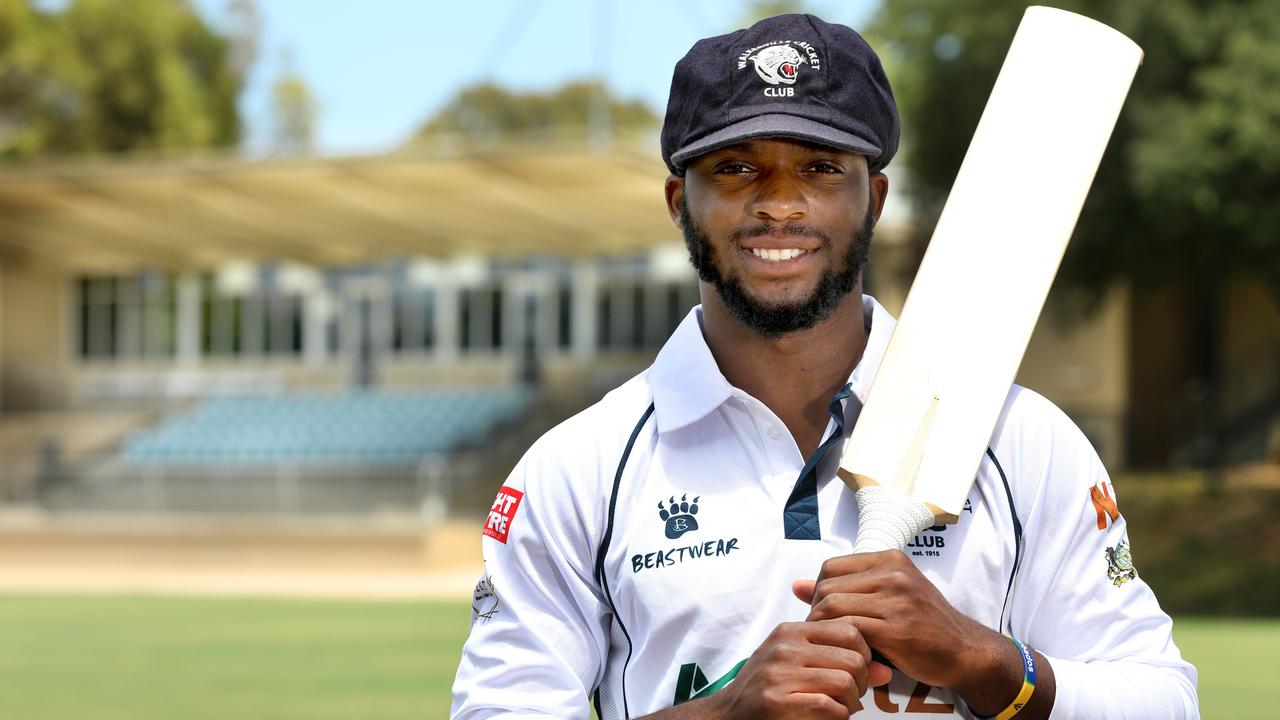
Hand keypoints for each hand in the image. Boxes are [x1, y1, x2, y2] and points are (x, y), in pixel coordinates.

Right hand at [702, 617, 892, 718]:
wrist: (727, 715)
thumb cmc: (768, 689)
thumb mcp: (797, 663)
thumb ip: (837, 659)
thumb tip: (886, 670)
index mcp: (791, 631)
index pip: (849, 629)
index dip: (864, 653)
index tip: (856, 672)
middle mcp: (785, 647)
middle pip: (853, 656)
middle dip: (862, 681)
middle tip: (852, 695)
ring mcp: (779, 674)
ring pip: (845, 681)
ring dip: (853, 701)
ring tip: (842, 707)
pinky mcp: (777, 702)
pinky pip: (830, 706)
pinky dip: (839, 716)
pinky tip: (830, 717)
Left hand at [794, 550, 1016, 697]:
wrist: (965, 650)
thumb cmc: (923, 624)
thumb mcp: (887, 596)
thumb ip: (845, 589)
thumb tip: (796, 586)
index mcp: (890, 560)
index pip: (830, 567)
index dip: (819, 591)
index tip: (825, 613)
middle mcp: (893, 573)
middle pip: (827, 586)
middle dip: (817, 612)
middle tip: (824, 634)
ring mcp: (897, 599)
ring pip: (833, 606)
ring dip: (825, 629)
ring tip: (833, 644)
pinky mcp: (897, 628)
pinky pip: (849, 629)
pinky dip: (841, 643)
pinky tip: (849, 653)